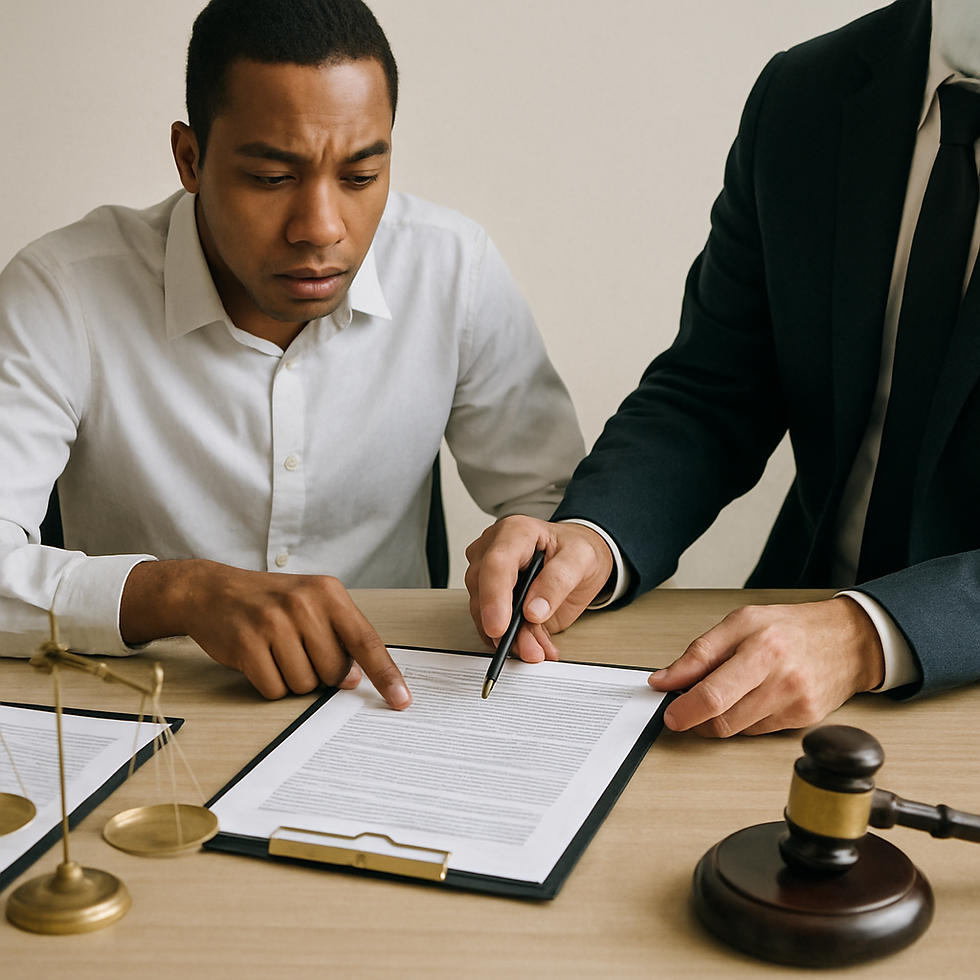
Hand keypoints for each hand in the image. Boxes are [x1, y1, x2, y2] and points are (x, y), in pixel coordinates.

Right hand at [119, 559, 410, 705]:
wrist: (214, 591)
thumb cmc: (271, 602)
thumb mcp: (313, 604)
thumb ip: (340, 635)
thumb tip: (356, 679)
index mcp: (329, 592)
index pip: (366, 640)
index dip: (386, 674)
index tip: (400, 699)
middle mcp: (304, 603)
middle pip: (334, 672)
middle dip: (321, 674)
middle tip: (300, 651)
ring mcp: (274, 621)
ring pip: (304, 684)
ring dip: (293, 679)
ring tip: (278, 651)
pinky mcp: (247, 642)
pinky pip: (274, 689)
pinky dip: (270, 683)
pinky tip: (260, 659)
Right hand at [464, 516, 613, 661]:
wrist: (576, 560)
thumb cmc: (575, 551)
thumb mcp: (580, 559)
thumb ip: (558, 581)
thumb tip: (534, 610)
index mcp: (515, 532)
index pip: (496, 564)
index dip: (494, 598)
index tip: (499, 627)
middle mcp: (493, 550)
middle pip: (483, 592)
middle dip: (505, 628)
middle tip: (531, 649)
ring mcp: (487, 575)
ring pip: (484, 614)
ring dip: (511, 639)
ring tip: (538, 649)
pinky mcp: (490, 598)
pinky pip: (492, 626)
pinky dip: (514, 641)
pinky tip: (534, 644)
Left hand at [648, 597, 884, 736]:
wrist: (847, 641)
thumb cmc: (791, 627)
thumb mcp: (739, 622)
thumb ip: (699, 653)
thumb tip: (665, 679)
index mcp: (762, 650)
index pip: (714, 694)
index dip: (685, 710)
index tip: (669, 714)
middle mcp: (782, 681)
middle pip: (723, 720)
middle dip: (696, 719)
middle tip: (686, 707)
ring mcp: (796, 705)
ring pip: (737, 730)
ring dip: (718, 719)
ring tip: (722, 694)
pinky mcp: (804, 721)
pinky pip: (758, 731)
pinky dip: (743, 720)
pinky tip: (748, 699)